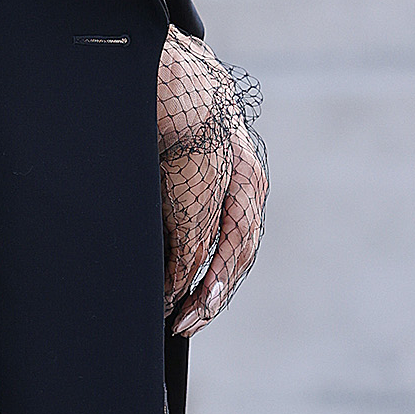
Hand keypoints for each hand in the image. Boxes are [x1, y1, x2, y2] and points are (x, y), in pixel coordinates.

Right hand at [159, 25, 267, 337]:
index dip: (223, 271)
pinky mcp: (202, 212)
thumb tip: (175, 190)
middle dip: (213, 298)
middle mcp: (249, 193)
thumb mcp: (197, 145)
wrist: (185, 89)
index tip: (201, 296)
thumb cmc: (183, 106)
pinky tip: (165, 299)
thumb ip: (194, 175)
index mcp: (249, 177)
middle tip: (189, 324)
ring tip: (179, 323)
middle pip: (237, 260)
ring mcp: (228, 207)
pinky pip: (194, 259)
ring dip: (199, 300)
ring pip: (221, 266)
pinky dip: (178, 283)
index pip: (241, 236)